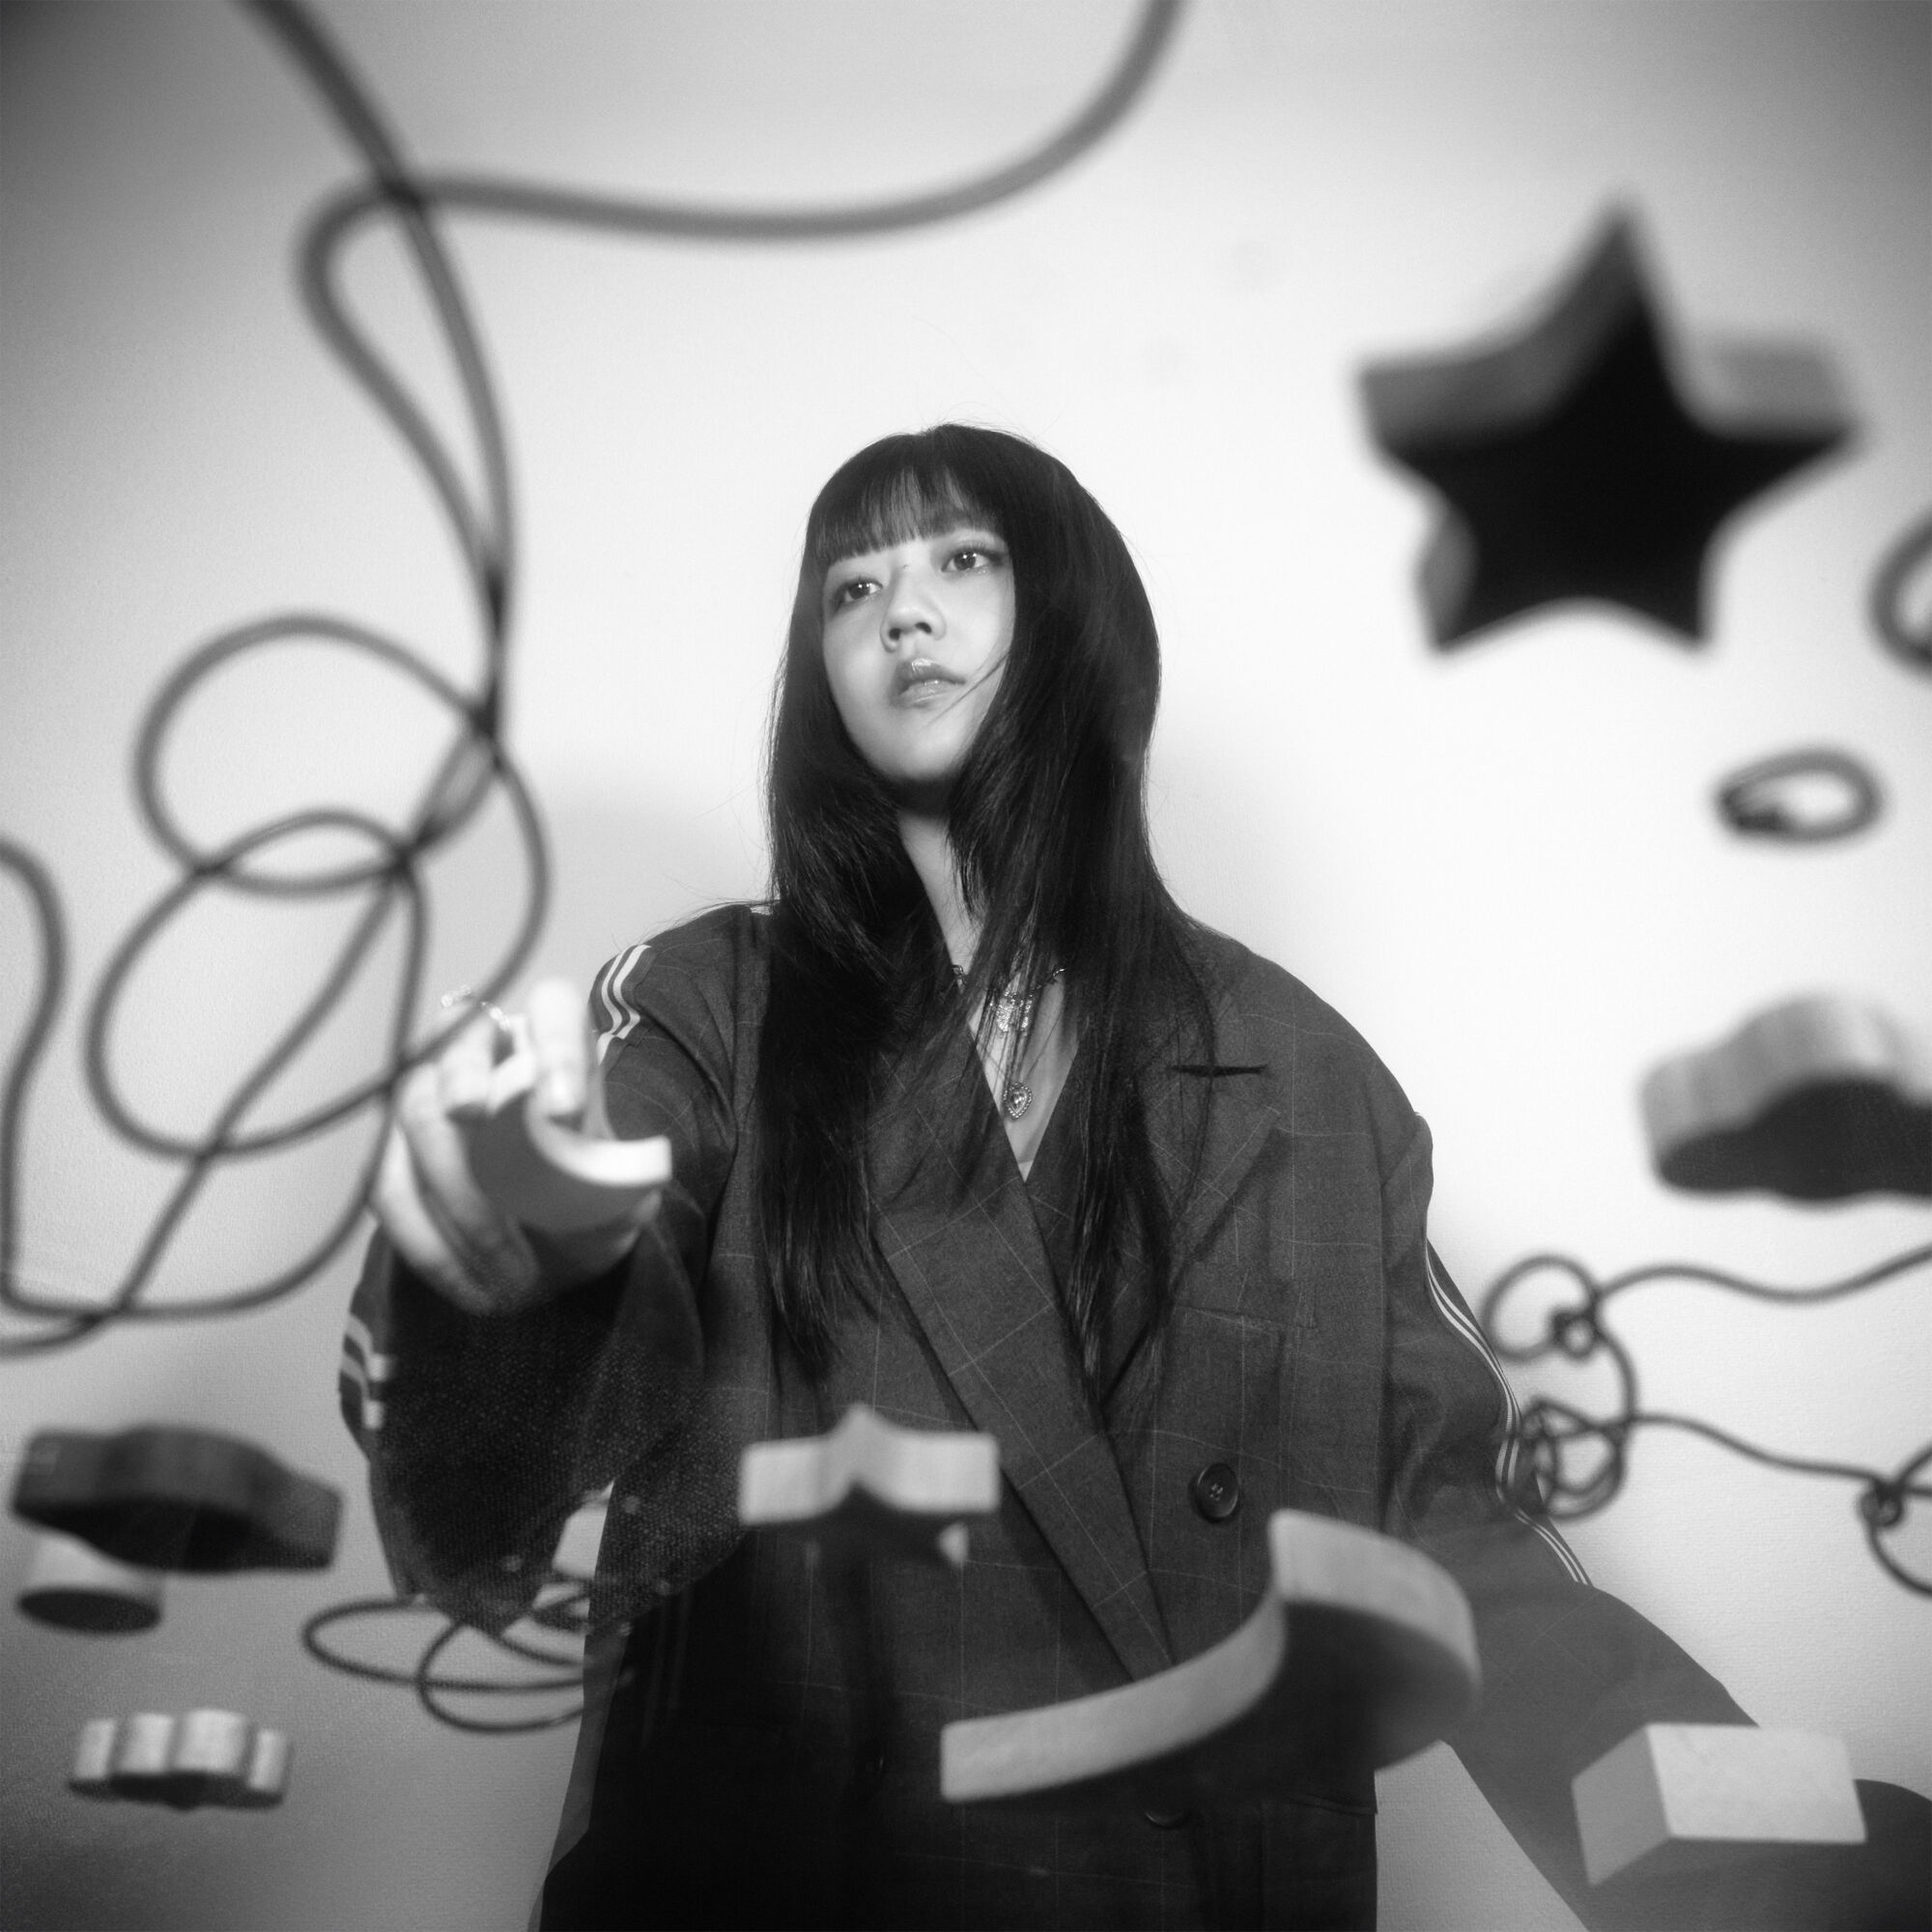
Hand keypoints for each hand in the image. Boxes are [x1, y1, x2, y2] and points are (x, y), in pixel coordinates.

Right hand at [371, 978, 664, 1315]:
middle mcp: (483, 1051)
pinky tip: (476, 1289)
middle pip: (458, 1048)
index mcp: (553, 1039)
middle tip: (491, 1164)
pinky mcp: (392, 1153)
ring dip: (461, 1202)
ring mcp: (426, 1095)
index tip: (565, 1110)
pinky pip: (389, 1186)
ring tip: (517, 1275)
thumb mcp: (624, 1193)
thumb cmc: (593, 1199)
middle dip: (468, 1093)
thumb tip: (591, 1180)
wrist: (552, 1245)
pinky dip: (430, 1244)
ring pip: (414, 1114)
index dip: (555, 1047)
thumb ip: (614, 1180)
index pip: (552, 1010)